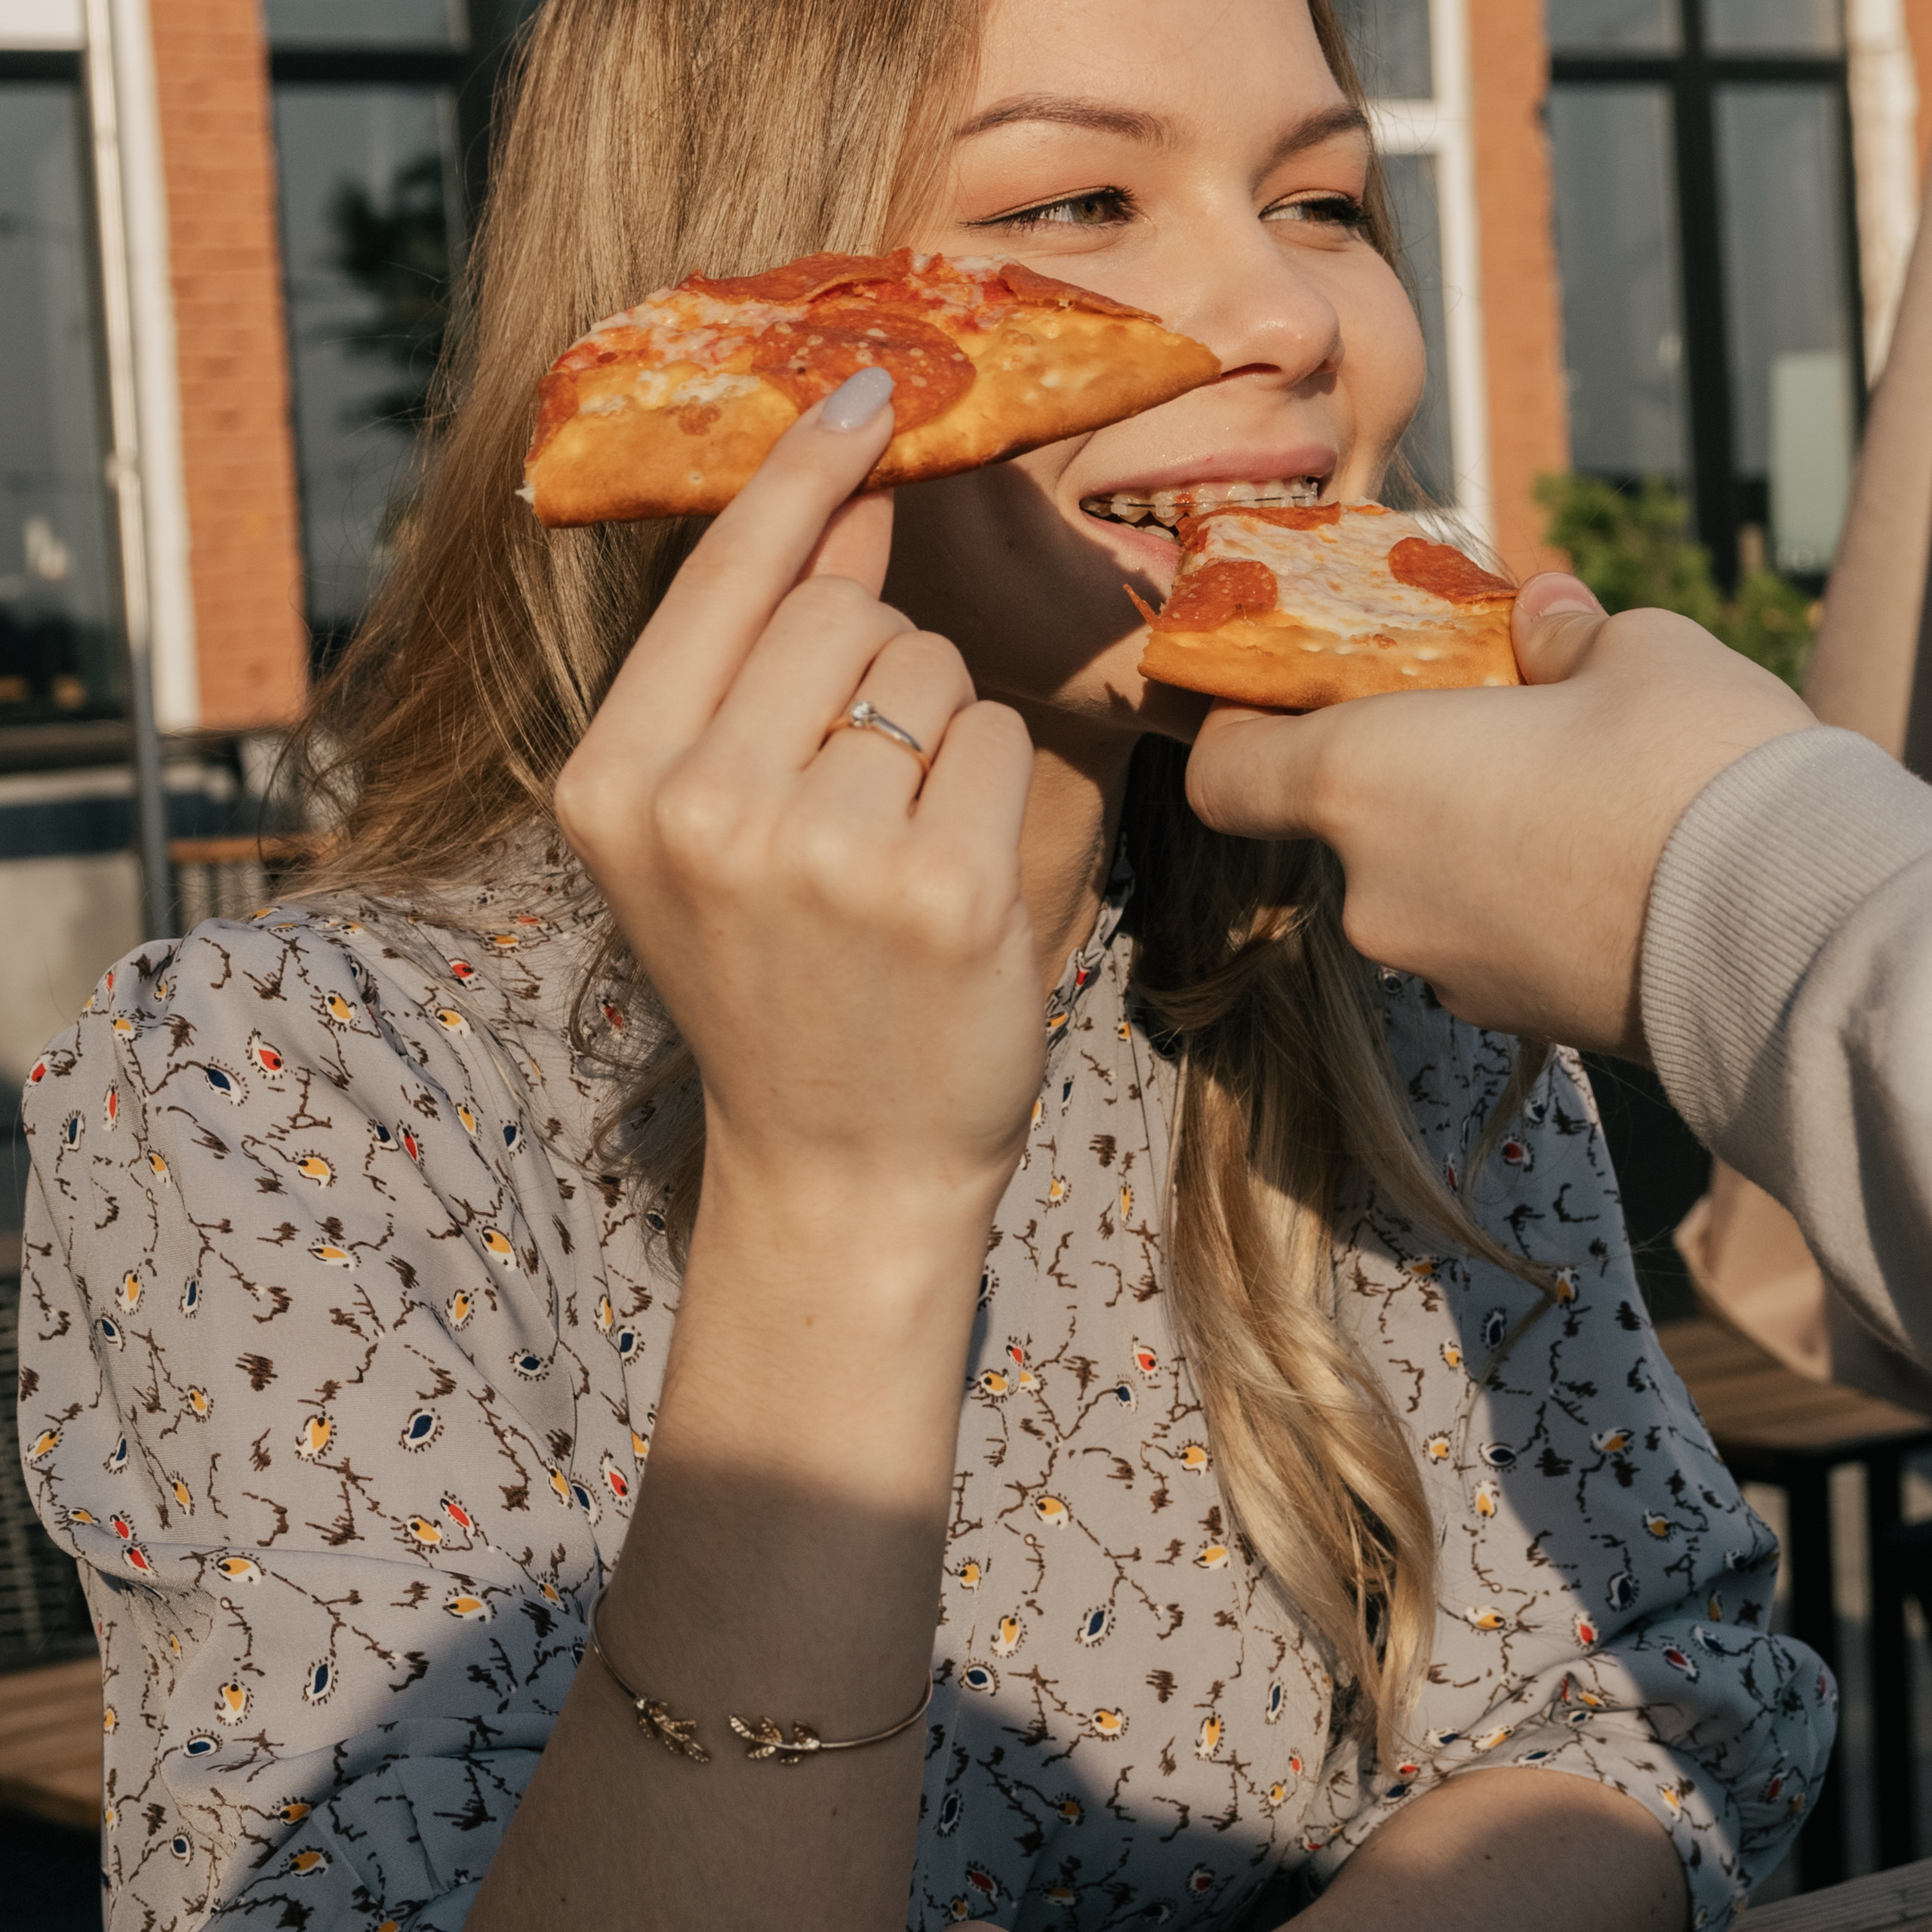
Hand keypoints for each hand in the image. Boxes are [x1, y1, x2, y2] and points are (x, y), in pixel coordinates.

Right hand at [554, 369, 1041, 1221]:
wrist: (840, 1161)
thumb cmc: (774, 983)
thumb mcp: (698, 833)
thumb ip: (742, 669)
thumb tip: (845, 491)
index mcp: (614, 784)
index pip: (722, 579)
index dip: (799, 476)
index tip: (861, 388)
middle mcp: (702, 810)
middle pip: (845, 613)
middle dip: (877, 666)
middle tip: (857, 788)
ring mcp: (822, 854)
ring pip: (927, 667)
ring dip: (934, 731)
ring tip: (894, 847)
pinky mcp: (942, 891)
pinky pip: (997, 737)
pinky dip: (991, 788)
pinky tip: (951, 881)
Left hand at [1183, 574, 1815, 1058]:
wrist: (1784, 930)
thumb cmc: (1686, 762)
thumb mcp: (1633, 651)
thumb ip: (1560, 635)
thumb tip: (1542, 618)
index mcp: (1359, 780)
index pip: (1227, 774)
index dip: (1239, 735)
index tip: (1280, 704)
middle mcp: (1370, 889)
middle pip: (1344, 827)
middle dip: (1406, 782)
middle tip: (1496, 735)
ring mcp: (1433, 968)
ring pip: (1419, 888)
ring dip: (1467, 847)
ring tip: (1576, 807)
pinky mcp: (1504, 1020)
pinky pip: (1481, 942)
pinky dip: (1515, 909)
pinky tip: (1603, 875)